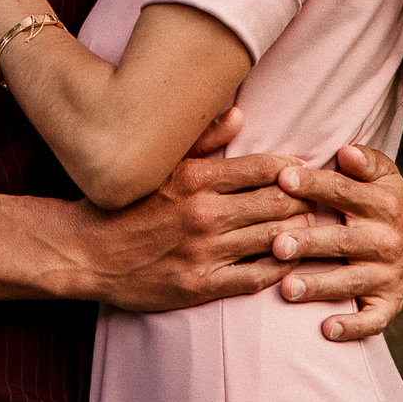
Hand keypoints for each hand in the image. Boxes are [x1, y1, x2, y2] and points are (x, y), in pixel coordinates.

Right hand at [70, 108, 314, 311]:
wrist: (86, 251)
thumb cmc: (126, 203)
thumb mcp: (161, 164)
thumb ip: (203, 139)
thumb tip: (240, 115)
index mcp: (195, 178)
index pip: (264, 168)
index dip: (293, 168)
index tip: (303, 170)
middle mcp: (203, 213)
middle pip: (277, 203)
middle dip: (303, 200)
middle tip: (316, 199)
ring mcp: (203, 252)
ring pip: (273, 239)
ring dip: (299, 233)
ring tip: (310, 227)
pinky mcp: (200, 286)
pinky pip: (255, 278)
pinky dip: (280, 268)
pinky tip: (290, 260)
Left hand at [268, 144, 402, 341]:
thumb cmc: (387, 204)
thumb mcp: (385, 177)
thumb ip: (366, 161)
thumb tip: (345, 151)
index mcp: (382, 204)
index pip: (344, 192)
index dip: (314, 185)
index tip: (283, 180)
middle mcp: (386, 241)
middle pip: (343, 241)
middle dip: (310, 243)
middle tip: (277, 244)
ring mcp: (388, 276)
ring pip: (351, 282)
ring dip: (319, 286)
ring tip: (287, 288)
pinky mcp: (389, 305)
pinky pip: (372, 319)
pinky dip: (351, 327)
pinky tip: (326, 330)